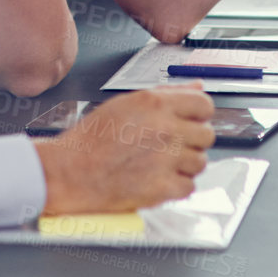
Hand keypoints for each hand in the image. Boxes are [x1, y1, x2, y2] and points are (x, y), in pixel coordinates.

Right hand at [35, 86, 214, 213]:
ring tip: (161, 164)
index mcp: (155, 104)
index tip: (192, 122)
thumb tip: (196, 88)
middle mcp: (165, 129)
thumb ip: (167, 94)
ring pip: (200, 162)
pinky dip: (177, 186)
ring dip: (185, 165)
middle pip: (207, 135)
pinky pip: (189, 187)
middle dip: (193, 141)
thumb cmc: (92, 140)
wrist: (70, 172)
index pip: (204, 104)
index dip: (200, 114)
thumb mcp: (127, 104)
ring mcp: (165, 160)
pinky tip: (158, 179)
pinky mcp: (162, 188)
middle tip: (173, 145)